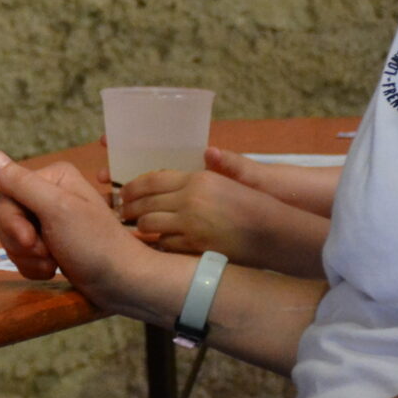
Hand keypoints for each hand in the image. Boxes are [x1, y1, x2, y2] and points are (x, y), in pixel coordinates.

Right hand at [0, 151, 162, 308]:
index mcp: (52, 178)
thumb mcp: (58, 210)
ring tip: (53, 264)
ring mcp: (47, 221)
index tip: (30, 240)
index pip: (5, 194)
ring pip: (11, 238)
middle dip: (22, 243)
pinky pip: (21, 254)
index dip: (11, 221)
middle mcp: (47, 194)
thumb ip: (22, 184)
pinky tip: (52, 270)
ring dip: (28, 257)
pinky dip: (33, 266)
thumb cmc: (94, 243)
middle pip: (5, 218)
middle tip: (47, 254)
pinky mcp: (48, 245)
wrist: (121, 282)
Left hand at [119, 151, 332, 278]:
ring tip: (137, 229)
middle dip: (128, 209)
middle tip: (121, 213)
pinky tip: (157, 244)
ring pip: (150, 226)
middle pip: (145, 203)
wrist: (275, 232)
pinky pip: (165, 245)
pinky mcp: (195, 247)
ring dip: (141, 228)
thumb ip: (212, 169)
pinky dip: (158, 244)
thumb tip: (208, 150)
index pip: (152, 179)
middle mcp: (190, 199)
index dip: (132, 187)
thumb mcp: (231, 180)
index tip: (122, 192)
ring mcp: (191, 224)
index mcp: (197, 179)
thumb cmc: (253, 203)